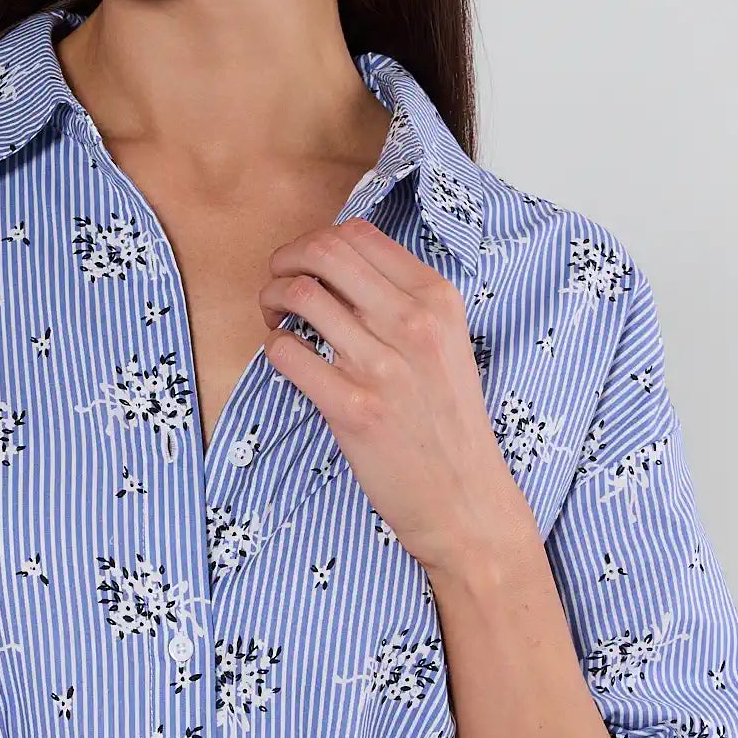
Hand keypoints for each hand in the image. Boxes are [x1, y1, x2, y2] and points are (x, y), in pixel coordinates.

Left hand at [259, 217, 534, 580]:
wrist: (465, 502)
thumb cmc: (448, 424)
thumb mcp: (446, 346)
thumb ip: (402, 303)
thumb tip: (336, 270)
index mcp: (437, 300)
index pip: (359, 234)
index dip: (316, 241)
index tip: (306, 266)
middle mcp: (413, 324)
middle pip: (324, 251)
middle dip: (285, 260)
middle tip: (278, 284)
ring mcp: (383, 367)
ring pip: (300, 295)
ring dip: (272, 300)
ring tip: (276, 321)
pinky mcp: (353, 409)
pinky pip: (288, 353)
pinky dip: (274, 348)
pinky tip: (286, 360)